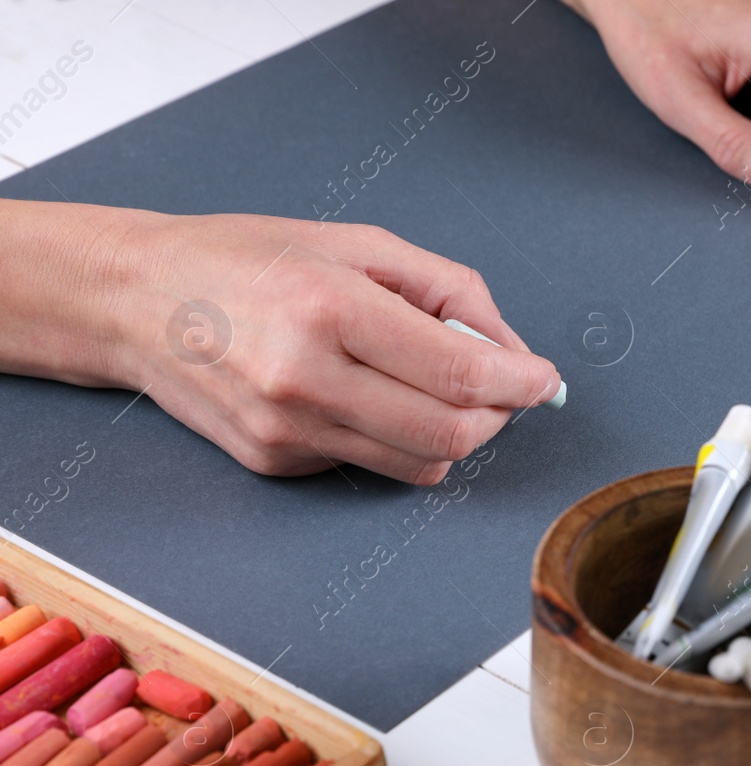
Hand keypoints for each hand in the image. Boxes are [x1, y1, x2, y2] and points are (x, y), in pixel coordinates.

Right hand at [0, 201, 558, 484]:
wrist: (135, 300)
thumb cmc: (249, 259)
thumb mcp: (357, 245)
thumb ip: (448, 292)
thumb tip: (512, 351)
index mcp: (329, 310)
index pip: (458, 375)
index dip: (519, 383)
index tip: (543, 379)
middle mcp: (304, 379)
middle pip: (449, 434)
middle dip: (496, 416)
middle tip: (503, 388)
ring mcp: (285, 431)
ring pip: (421, 464)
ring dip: (454, 433)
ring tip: (435, 386)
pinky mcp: (275, 462)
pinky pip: (373, 464)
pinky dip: (396, 438)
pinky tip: (366, 395)